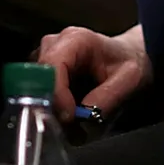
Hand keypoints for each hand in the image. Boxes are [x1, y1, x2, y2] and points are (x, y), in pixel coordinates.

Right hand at [35, 23, 151, 121]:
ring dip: (53, 109)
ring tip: (76, 120)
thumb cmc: (129, 64)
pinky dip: (53, 109)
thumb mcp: (129, 80)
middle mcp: (54, 44)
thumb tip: (81, 116)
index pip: (52, 66)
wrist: (129, 57)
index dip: (56, 94)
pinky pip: (38, 94)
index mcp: (76, 39)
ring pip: (34, 88)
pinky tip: (71, 114)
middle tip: (73, 125)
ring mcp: (45, 57)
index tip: (69, 117)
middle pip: (37, 78)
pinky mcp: (43, 71)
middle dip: (53, 105)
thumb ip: (107, 97)